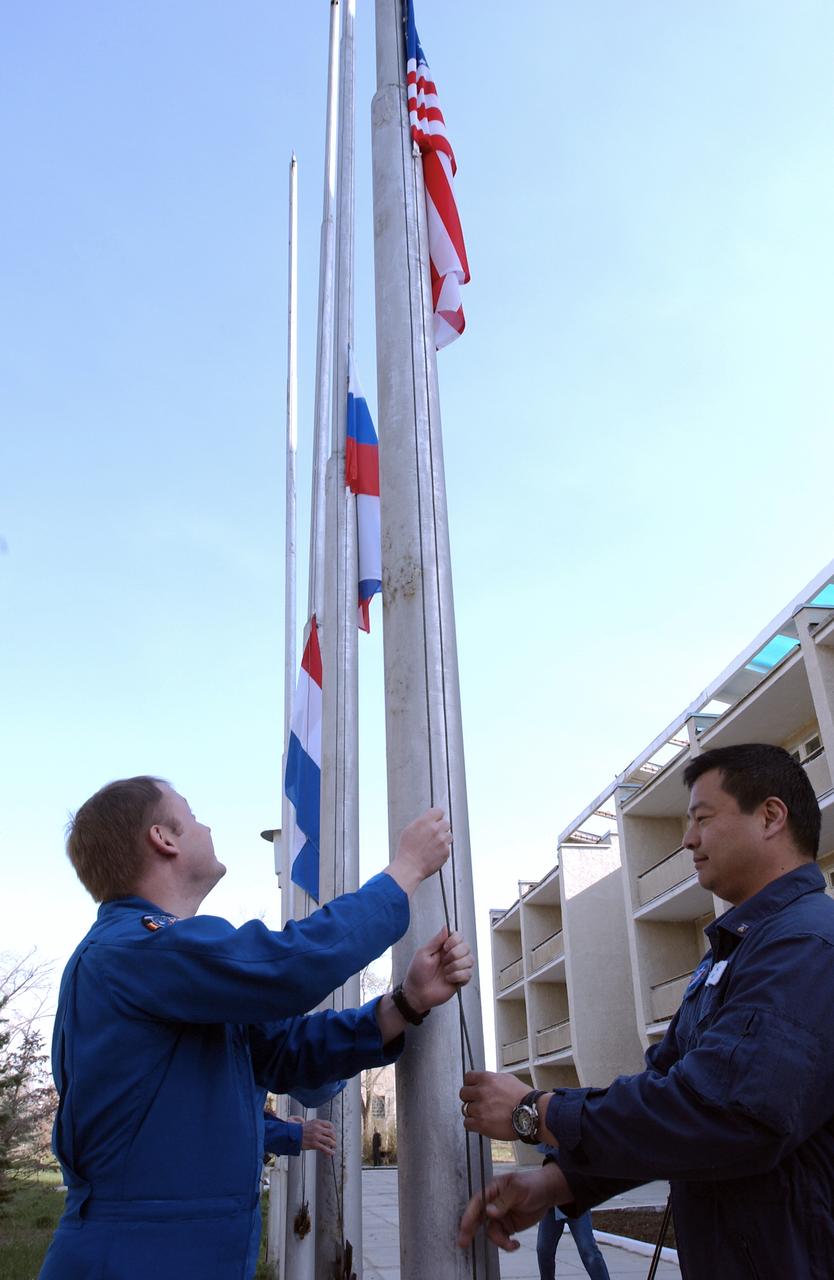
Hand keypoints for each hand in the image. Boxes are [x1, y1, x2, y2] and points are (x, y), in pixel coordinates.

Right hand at [288, 1116, 336, 1155]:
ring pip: (329, 1141)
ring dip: (333, 1144)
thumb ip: (316, 1125)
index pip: (329, 1124)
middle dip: (334, 1138)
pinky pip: (324, 1148)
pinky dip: (329, 1152)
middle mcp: (317, 1128)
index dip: (332, 1129)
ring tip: (334, 1147)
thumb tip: (323, 1129)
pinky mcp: (314, 1144)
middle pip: (331, 1133)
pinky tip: (332, 1153)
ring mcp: (316, 1136)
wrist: (292, 1135)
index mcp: (317, 1122)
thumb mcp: (308, 1123)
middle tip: (334, 1141)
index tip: (333, 1133)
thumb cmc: (299, 1130)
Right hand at [386, 808, 451, 895]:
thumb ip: (422, 822)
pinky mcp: (446, 851)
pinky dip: (442, 850)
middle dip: (440, 828)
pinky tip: (433, 853)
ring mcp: (442, 841)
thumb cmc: (406, 850)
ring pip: (449, 835)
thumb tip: (429, 819)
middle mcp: (435, 829)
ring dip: (443, 839)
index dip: (437, 816)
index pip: (439, 811)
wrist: (409, 867)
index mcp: (425, 822)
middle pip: (446, 823)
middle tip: (433, 836)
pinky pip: (448, 847)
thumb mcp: (409, 830)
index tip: (435, 820)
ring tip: (433, 846)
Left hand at [403, 927, 473, 1011]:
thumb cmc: (417, 974)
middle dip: (455, 954)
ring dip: (456, 966)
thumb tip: (446, 927)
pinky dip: (457, 976)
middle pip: (466, 947)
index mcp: (443, 948)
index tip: (445, 947)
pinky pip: (468, 974)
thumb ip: (436, 940)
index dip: (455, 940)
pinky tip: (448, 979)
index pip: (459, 936)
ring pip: (470, 960)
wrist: (418, 993)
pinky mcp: (461, 979)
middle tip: (444, 962)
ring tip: (445, 972)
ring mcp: (458, 968)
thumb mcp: (423, 953)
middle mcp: (453, 956)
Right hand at [458, 1165, 572, 1250]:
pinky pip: (501, 1238)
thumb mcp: (519, 1189)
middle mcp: (493, 1204)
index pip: (477, 1202)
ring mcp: (500, 1216)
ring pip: (490, 1231)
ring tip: (511, 1244)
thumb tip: (488, 1212)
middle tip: (463, 1243)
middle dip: (470, 1230)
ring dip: (498, 1240)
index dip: (469, 1215)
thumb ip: (504, 1201)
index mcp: (493, 1189)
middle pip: (477, 1217)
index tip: (464, 1228)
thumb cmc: (533, 1184)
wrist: (548, 1194)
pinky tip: (515, 1244)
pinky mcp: (507, 1226)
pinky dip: (506, 1244)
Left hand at [460, 1070, 544, 1140]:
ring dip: (473, 1113)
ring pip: (465, 1109)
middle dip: (469, 1098)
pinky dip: (472, 1125)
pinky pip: (467, 1124)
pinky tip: (481, 1123)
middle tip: (477, 1103)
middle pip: (463, 1094)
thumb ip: (492, 1079)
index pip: (467, 1077)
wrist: (531, 1113)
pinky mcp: (481, 1124)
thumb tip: (484, 1081)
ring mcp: (480, 1108)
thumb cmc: (523, 1097)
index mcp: (487, 1079)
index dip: (470, 1084)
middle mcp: (482, 1092)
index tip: (473, 1089)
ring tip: (483, 1115)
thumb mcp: (508, 1079)